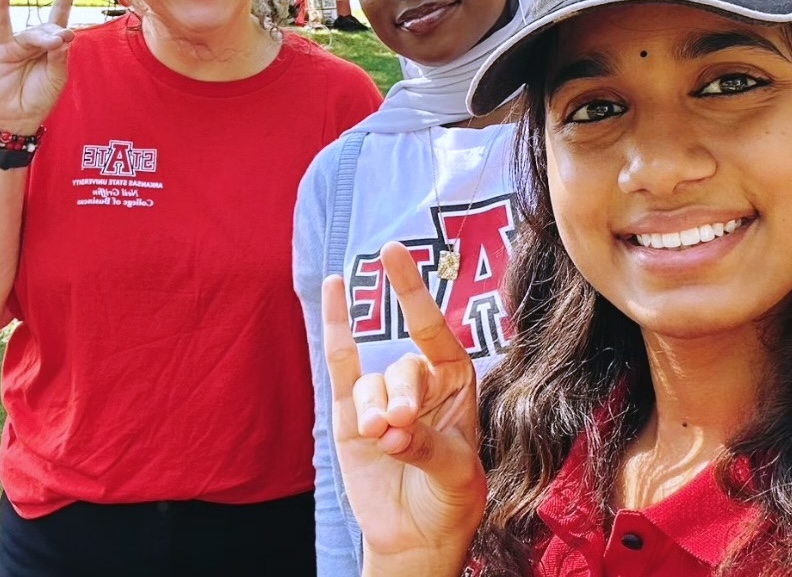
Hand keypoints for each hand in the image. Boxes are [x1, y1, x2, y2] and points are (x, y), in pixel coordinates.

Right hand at [0, 0, 79, 133]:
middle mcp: (38, 42)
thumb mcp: (57, 79)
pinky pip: (2, 26)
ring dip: (41, 38)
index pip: (62, 14)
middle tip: (62, 40)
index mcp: (56, 47)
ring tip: (50, 44)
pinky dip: (2, 7)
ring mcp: (19, 44)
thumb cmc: (40, 98)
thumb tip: (63, 34)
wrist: (16, 117)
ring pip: (32, 33)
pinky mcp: (2, 50)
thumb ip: (59, 56)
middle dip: (55, 34)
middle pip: (49, 28)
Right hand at [322, 242, 484, 574]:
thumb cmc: (450, 501)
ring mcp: (382, 397)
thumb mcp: (456, 475)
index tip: (392, 254)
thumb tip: (389, 430)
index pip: (436, 333)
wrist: (417, 537)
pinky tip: (334, 290)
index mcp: (456, 386)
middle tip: (399, 430)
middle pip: (404, 368)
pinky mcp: (348, 415)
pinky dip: (335, 329)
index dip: (414, 294)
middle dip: (401, 398)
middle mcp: (420, 384)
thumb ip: (428, 446)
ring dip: (375, 409)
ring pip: (372, 384)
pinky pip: (340, 366)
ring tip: (382, 441)